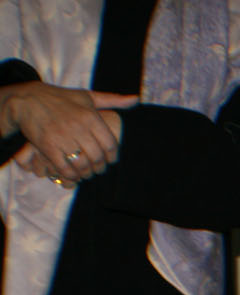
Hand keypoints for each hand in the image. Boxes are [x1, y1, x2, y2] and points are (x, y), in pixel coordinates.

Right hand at [0, 83, 135, 182]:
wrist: (26, 99)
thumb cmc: (60, 98)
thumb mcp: (87, 96)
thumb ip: (112, 100)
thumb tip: (136, 99)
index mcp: (90, 116)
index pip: (110, 145)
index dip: (113, 157)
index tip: (110, 160)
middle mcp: (78, 127)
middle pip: (97, 157)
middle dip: (100, 167)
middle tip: (98, 169)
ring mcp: (61, 137)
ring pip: (82, 164)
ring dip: (87, 173)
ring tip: (87, 173)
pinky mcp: (47, 146)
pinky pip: (64, 167)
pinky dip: (71, 175)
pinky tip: (73, 174)